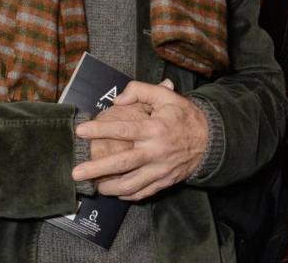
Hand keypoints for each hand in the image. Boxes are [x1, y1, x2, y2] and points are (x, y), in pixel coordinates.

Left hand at [72, 80, 207, 200]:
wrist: (211, 140)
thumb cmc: (184, 116)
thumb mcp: (166, 96)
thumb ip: (140, 91)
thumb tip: (117, 99)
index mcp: (154, 128)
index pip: (123, 129)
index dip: (100, 130)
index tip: (81, 131)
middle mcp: (155, 151)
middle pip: (122, 163)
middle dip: (97, 169)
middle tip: (76, 172)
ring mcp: (160, 170)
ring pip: (130, 184)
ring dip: (109, 187)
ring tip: (93, 186)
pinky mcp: (164, 182)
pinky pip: (142, 193)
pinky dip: (127, 195)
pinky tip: (115, 191)